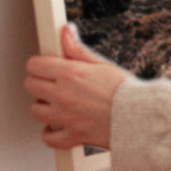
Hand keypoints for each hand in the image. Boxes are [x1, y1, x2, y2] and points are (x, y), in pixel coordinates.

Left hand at [24, 23, 128, 150]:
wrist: (140, 117)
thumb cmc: (125, 91)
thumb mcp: (101, 64)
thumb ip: (78, 49)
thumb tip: (66, 31)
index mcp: (70, 74)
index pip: (35, 65)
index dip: (39, 64)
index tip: (45, 66)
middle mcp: (63, 95)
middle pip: (30, 85)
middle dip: (38, 82)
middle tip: (51, 82)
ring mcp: (65, 117)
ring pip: (35, 111)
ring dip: (43, 106)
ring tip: (55, 103)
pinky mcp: (72, 136)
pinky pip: (49, 138)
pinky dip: (50, 133)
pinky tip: (57, 126)